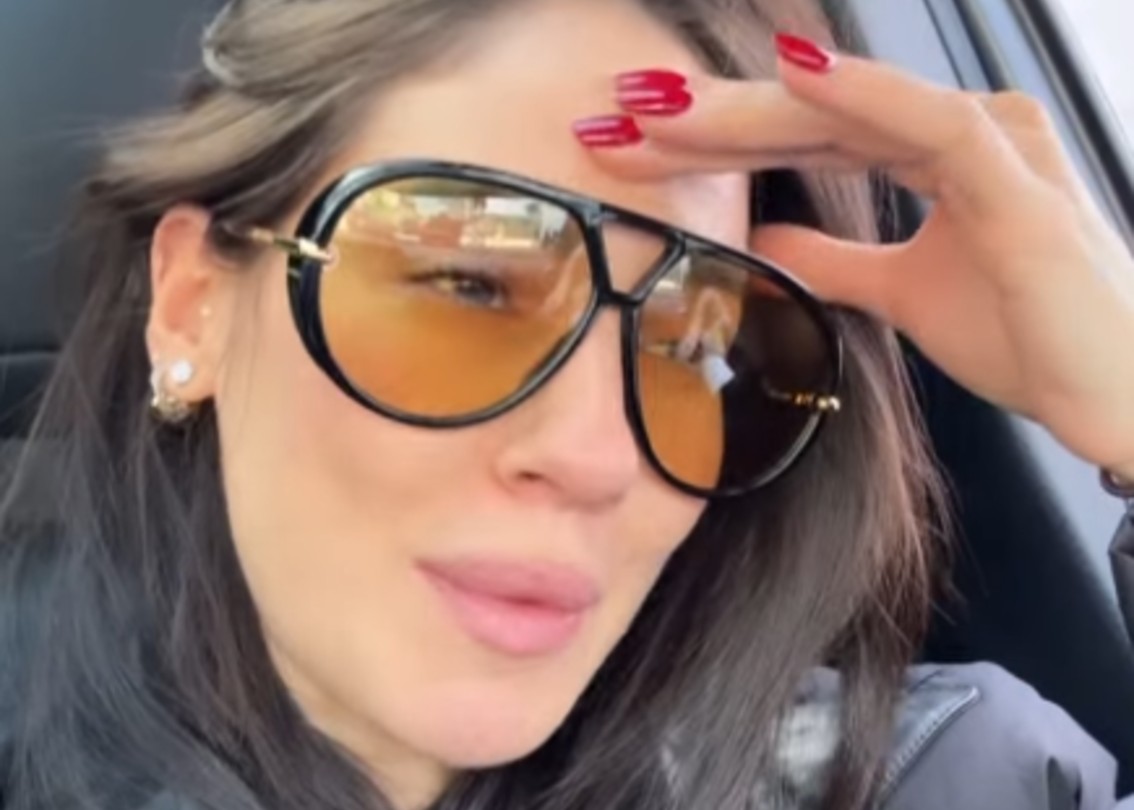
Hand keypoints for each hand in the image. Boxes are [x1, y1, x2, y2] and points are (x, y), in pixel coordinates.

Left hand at [575, 35, 1133, 479]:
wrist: (1115, 395)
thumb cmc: (1033, 335)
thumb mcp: (904, 295)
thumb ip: (837, 263)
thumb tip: (768, 247)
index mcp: (932, 154)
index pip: (801, 134)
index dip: (714, 136)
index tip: (630, 141)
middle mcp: (957, 132)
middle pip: (809, 113)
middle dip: (706, 115)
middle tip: (613, 109)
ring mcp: (990, 145)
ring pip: (848, 110)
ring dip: (749, 104)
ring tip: (659, 102)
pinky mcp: (1015, 184)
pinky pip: (927, 127)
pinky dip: (859, 96)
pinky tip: (792, 76)